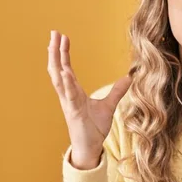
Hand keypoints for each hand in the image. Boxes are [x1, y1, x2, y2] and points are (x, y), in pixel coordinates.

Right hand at [47, 30, 131, 168]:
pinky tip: (66, 72)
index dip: (62, 52)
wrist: (90, 148)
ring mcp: (69, 103)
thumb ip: (117, 91)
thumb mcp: (109, 106)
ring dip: (56, 62)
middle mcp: (68, 95)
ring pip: (59, 79)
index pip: (65, 68)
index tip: (62, 36)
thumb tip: (128, 78)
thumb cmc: (94, 128)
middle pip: (57, 69)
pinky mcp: (74, 112)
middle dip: (55, 51)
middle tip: (53, 32)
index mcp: (74, 92)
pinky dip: (67, 83)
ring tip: (54, 45)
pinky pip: (70, 96)